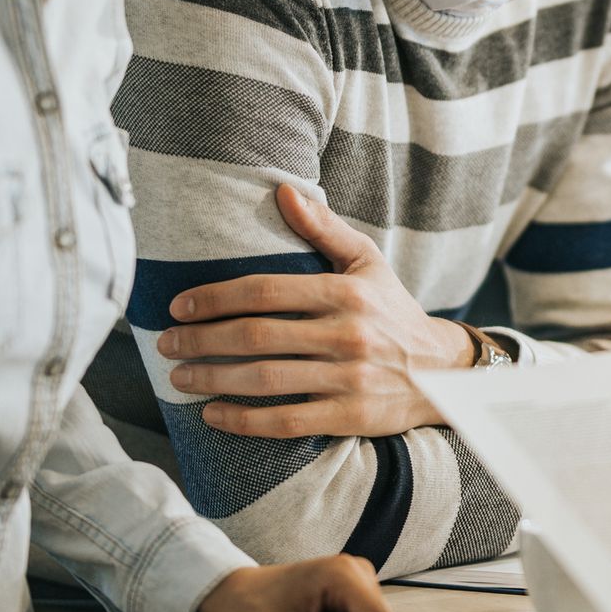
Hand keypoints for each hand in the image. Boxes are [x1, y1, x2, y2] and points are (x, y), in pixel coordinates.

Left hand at [159, 184, 473, 438]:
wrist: (444, 371)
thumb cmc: (394, 312)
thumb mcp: (368, 263)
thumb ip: (324, 229)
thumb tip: (282, 190)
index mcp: (346, 292)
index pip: (265, 291)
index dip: (214, 298)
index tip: (179, 306)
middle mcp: (348, 334)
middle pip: (256, 336)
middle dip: (201, 340)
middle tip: (166, 343)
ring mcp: (349, 378)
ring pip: (265, 379)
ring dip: (212, 378)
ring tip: (180, 377)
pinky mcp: (351, 416)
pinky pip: (286, 421)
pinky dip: (243, 420)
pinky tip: (213, 415)